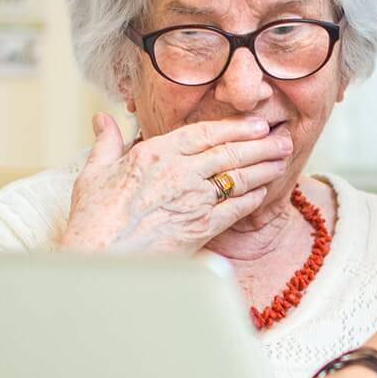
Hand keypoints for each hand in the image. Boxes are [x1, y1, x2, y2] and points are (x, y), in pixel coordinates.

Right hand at [59, 113, 290, 253]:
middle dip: (260, 144)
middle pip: (230, 152)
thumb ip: (106, 143)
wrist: (101, 258)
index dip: (235, 126)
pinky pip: (237, 209)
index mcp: (156, 153)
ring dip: (264, 168)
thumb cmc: (95, 219)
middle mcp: (180, 172)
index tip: (255, 123)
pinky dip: (253, 198)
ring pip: (239, 177)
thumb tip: (102, 119)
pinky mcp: (203, 227)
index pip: (205, 133)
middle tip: (281, 139)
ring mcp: (194, 200)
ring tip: (281, 160)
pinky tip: (265, 192)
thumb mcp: (94, 172)